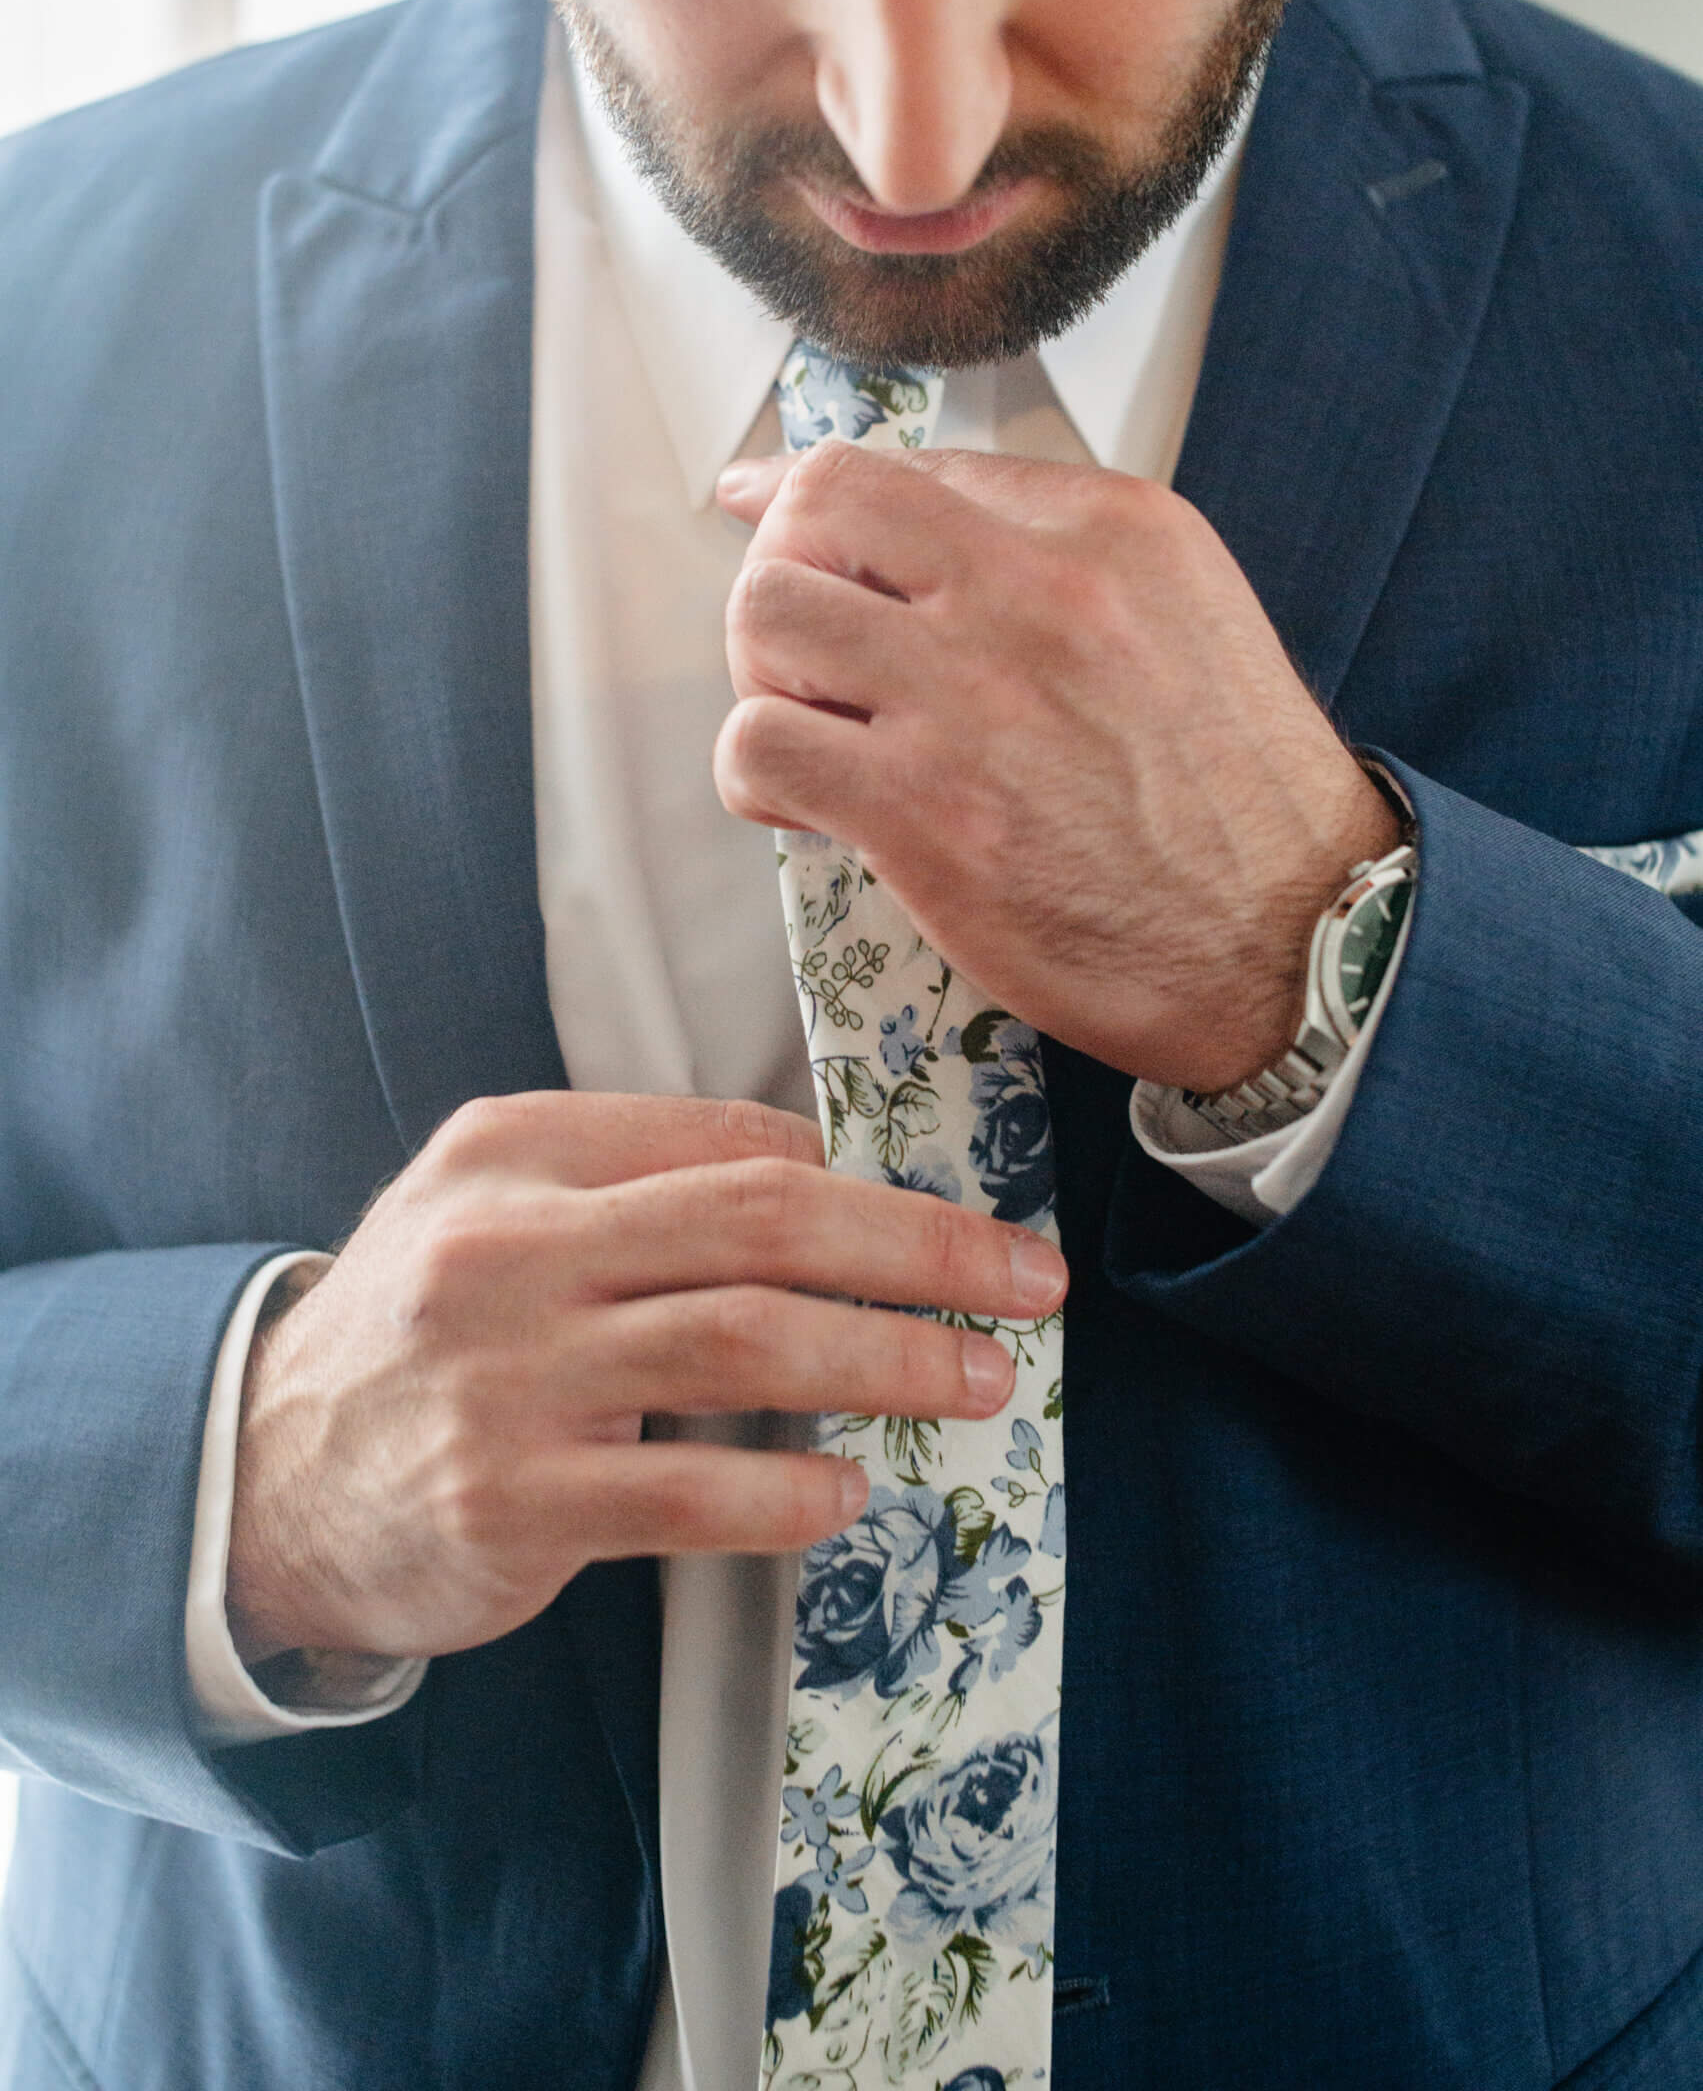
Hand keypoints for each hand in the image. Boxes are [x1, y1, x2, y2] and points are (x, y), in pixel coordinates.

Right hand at [225, 1091, 1064, 1665]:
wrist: (264, 1474)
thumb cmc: (421, 1328)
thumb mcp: (492, 1202)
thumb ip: (634, 1172)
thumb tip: (821, 1171)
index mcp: (518, 1151)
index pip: (729, 1139)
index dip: (861, 1182)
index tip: (950, 1225)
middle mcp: (511, 1247)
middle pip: (764, 1220)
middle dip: (923, 1248)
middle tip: (1027, 1280)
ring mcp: (509, 1379)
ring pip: (747, 1344)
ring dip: (890, 1359)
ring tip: (978, 1380)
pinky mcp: (511, 1503)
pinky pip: (689, 1492)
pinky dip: (789, 1490)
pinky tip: (846, 1491)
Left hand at [716, 443, 1397, 1089]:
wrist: (1295, 943)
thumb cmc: (1232, 796)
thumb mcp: (1180, 608)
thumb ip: (1052, 549)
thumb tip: (906, 512)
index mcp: (1104, 528)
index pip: (897, 465)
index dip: (805, 500)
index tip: (766, 518)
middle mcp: (1036, 593)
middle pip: (811, 514)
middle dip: (783, 577)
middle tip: (814, 656)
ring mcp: (975, 700)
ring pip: (766, 615)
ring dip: (766, 675)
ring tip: (818, 729)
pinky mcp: (927, 813)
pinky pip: (759, 746)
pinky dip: (757, 777)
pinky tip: (811, 808)